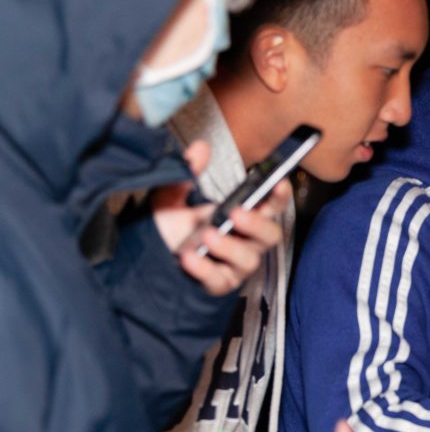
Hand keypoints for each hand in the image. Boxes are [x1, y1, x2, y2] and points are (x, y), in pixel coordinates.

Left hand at [151, 140, 287, 295]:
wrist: (148, 257)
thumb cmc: (170, 227)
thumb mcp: (172, 194)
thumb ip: (187, 172)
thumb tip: (200, 147)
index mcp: (243, 216)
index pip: (271, 206)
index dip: (279, 196)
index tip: (277, 183)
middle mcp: (245, 241)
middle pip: (270, 235)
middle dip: (257, 224)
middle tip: (236, 213)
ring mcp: (234, 264)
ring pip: (248, 259)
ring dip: (229, 247)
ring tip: (205, 235)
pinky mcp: (219, 284)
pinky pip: (219, 280)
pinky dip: (204, 269)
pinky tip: (188, 258)